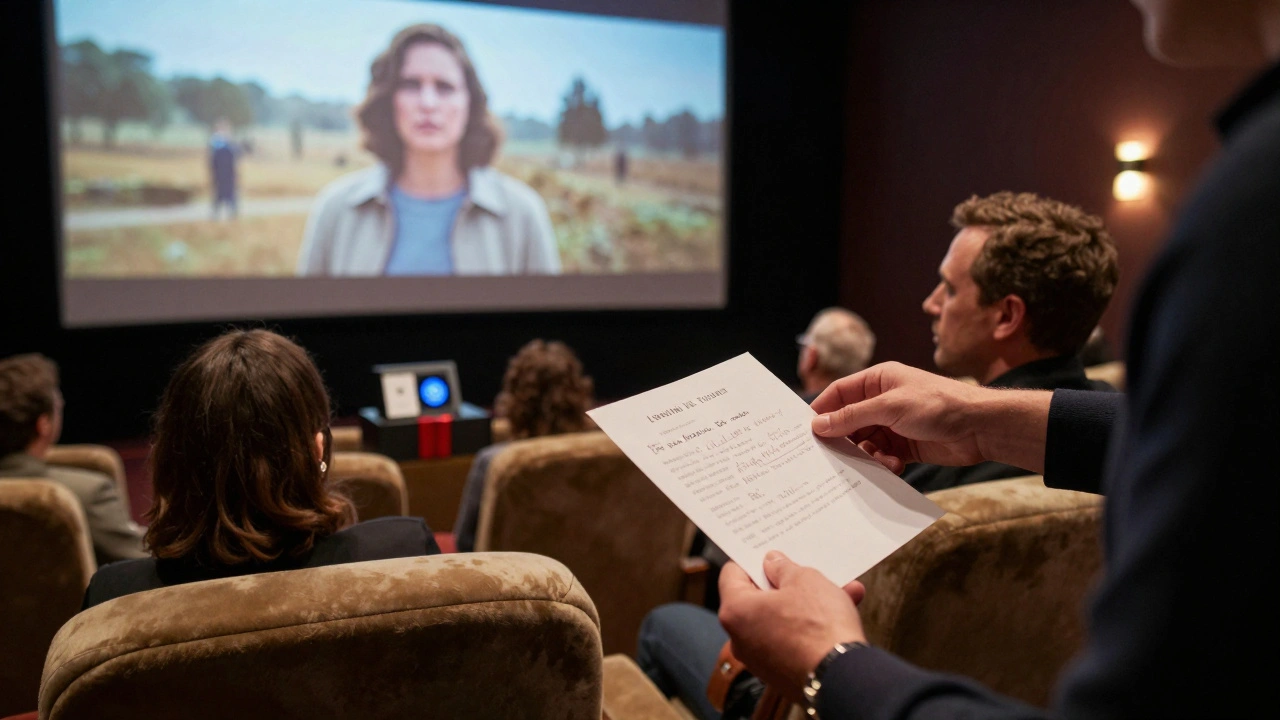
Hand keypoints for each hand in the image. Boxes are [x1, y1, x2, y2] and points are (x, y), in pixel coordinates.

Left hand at [717, 552, 866, 701]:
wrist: (844, 679)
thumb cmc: (819, 627)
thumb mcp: (804, 580)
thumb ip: (783, 567)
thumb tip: (772, 563)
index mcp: (735, 611)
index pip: (732, 574)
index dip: (752, 560)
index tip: (770, 554)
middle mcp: (741, 639)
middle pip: (759, 599)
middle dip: (788, 583)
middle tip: (807, 569)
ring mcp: (761, 660)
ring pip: (782, 619)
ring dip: (808, 604)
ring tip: (841, 588)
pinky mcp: (782, 674)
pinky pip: (793, 641)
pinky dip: (812, 628)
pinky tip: (844, 613)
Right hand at [809, 362, 1050, 474]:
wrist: (981, 428)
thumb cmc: (938, 405)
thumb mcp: (889, 407)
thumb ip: (852, 416)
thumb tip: (817, 424)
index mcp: (877, 381)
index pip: (838, 394)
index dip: (821, 412)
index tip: (806, 433)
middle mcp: (882, 402)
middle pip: (848, 422)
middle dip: (843, 440)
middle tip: (833, 458)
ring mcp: (893, 425)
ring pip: (863, 444)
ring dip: (866, 455)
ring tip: (880, 460)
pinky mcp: (904, 446)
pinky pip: (880, 457)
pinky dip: (882, 464)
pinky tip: (894, 465)